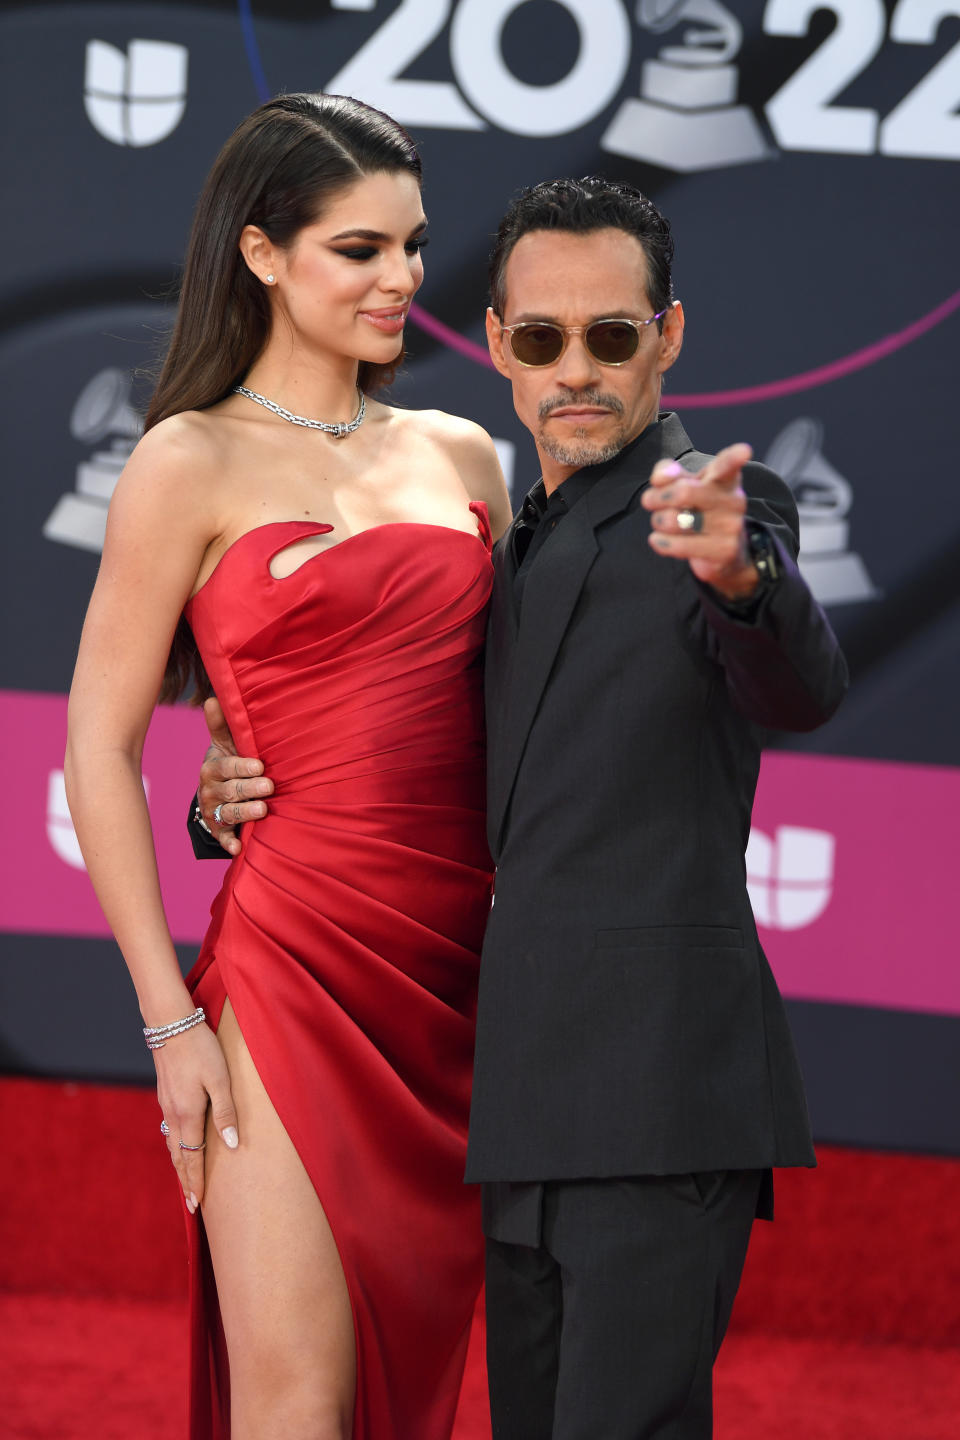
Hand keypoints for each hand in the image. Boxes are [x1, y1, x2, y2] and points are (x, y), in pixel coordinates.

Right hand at [157, 1019, 238, 1212]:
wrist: (171, 1024)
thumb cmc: (201, 1049)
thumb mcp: (220, 1079)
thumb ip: (225, 1113)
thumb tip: (231, 1145)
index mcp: (187, 1115)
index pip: (192, 1158)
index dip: (196, 1182)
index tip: (198, 1204)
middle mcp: (172, 1114)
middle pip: (178, 1157)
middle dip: (186, 1181)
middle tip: (192, 1205)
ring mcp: (165, 1104)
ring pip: (171, 1144)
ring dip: (179, 1165)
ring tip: (185, 1181)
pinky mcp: (164, 1094)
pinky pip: (168, 1129)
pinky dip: (174, 1147)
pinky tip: (178, 1146)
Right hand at [197, 696, 273, 856]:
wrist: (217, 792)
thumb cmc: (229, 762)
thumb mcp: (225, 743)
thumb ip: (222, 724)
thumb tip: (213, 698)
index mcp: (213, 767)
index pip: (227, 767)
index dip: (242, 766)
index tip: (260, 765)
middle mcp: (210, 790)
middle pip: (230, 790)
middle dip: (249, 788)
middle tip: (269, 786)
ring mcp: (214, 811)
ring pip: (229, 812)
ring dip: (245, 812)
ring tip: (263, 810)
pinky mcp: (218, 829)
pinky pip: (222, 837)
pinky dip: (229, 843)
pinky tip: (238, 849)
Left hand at [642, 442, 759, 600]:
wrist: (725, 551)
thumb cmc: (700, 508)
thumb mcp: (685, 484)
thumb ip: (669, 473)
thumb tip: (660, 478)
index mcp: (725, 478)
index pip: (728, 465)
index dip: (734, 457)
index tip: (743, 451)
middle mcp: (733, 500)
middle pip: (683, 492)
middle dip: (655, 497)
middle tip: (649, 501)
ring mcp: (731, 526)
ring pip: (675, 521)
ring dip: (658, 521)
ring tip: (662, 523)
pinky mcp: (724, 550)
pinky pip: (679, 547)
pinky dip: (662, 543)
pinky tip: (661, 540)